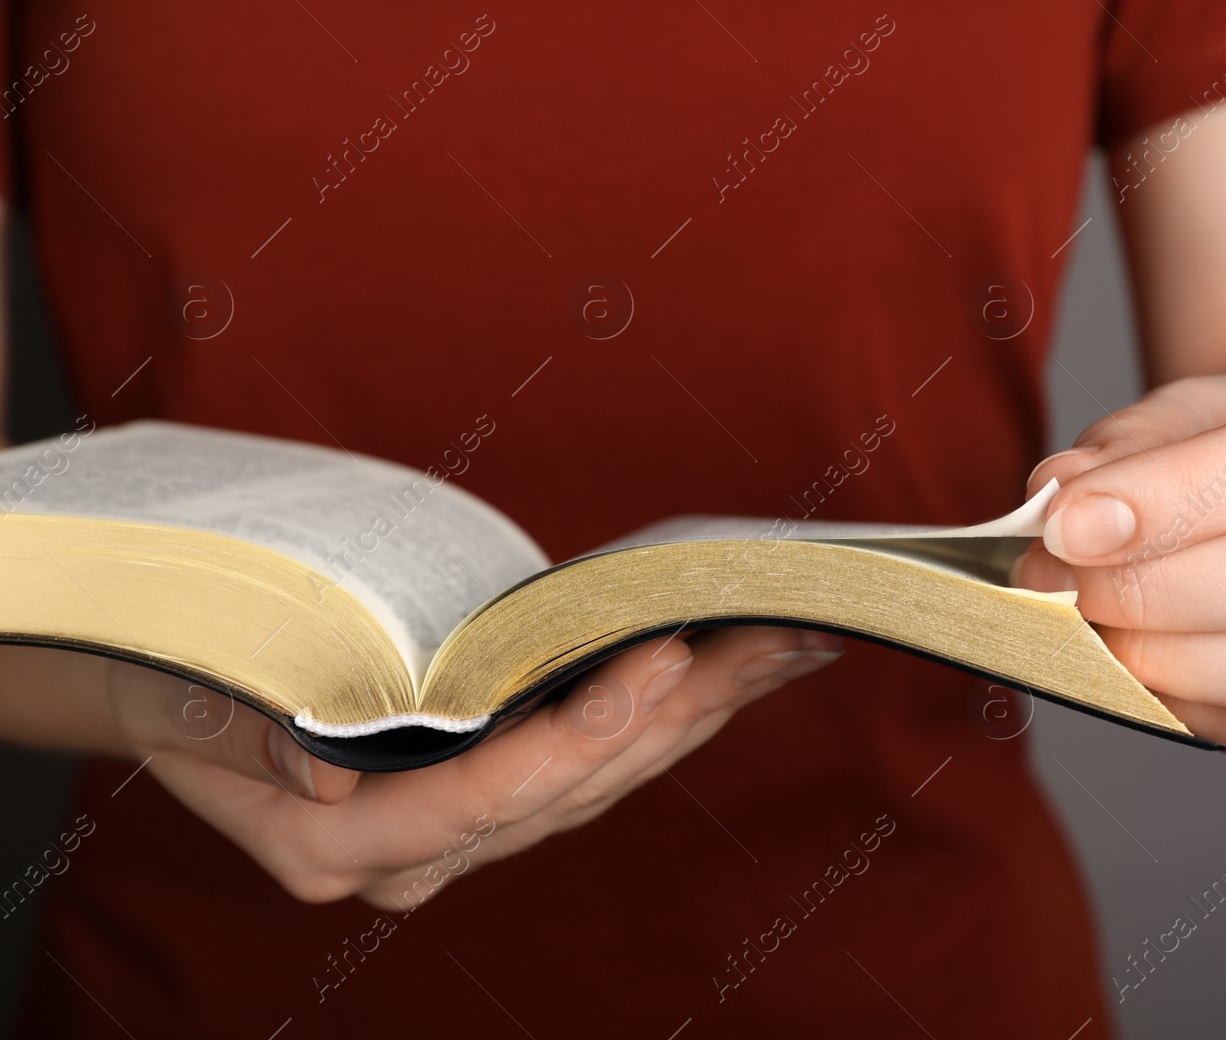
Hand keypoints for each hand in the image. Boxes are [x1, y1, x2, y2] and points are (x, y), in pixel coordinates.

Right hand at [103, 626, 843, 903]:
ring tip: (787, 644)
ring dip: (701, 712)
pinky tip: (733, 668)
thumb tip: (326, 770)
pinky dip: (668, 713)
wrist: (172, 698)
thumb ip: (248, 741)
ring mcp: (461, 834)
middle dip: (680, 713)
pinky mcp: (491, 797)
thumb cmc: (180, 684)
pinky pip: (597, 763)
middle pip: (573, 790)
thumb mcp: (188, 704)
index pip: (487, 795)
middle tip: (770, 637)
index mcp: (339, 843)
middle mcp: (415, 855)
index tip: (659, 658)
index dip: (580, 732)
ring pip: (605, 781)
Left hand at [1016, 350, 1225, 764]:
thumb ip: (1122, 453)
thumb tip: (1057, 513)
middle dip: (1161, 590)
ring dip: (1175, 665)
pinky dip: (1204, 713)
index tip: (1068, 526)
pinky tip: (1145, 678)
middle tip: (1060, 587)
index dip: (1177, 498)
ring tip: (1096, 635)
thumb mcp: (1187, 407)